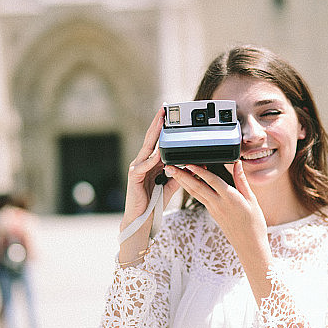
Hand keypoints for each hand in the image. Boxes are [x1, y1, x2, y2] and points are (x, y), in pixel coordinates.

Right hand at [121, 107, 179, 230]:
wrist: (142, 218)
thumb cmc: (154, 201)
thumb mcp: (172, 184)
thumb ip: (180, 173)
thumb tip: (193, 164)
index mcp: (152, 162)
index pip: (158, 141)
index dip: (164, 128)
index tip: (170, 116)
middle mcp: (143, 162)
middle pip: (151, 139)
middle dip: (158, 123)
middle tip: (164, 109)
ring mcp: (137, 168)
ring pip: (147, 148)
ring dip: (154, 134)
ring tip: (161, 122)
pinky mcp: (134, 176)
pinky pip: (143, 166)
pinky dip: (151, 160)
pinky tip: (157, 154)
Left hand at [164, 161, 272, 300]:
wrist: (249, 245)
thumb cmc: (254, 223)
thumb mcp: (252, 199)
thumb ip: (241, 180)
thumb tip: (237, 163)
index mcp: (230, 198)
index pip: (212, 181)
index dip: (199, 171)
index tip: (189, 163)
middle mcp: (219, 204)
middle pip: (197, 187)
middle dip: (182, 176)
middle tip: (169, 166)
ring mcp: (213, 209)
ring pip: (195, 193)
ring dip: (182, 182)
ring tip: (173, 172)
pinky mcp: (212, 213)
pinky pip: (199, 198)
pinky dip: (191, 189)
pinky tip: (186, 182)